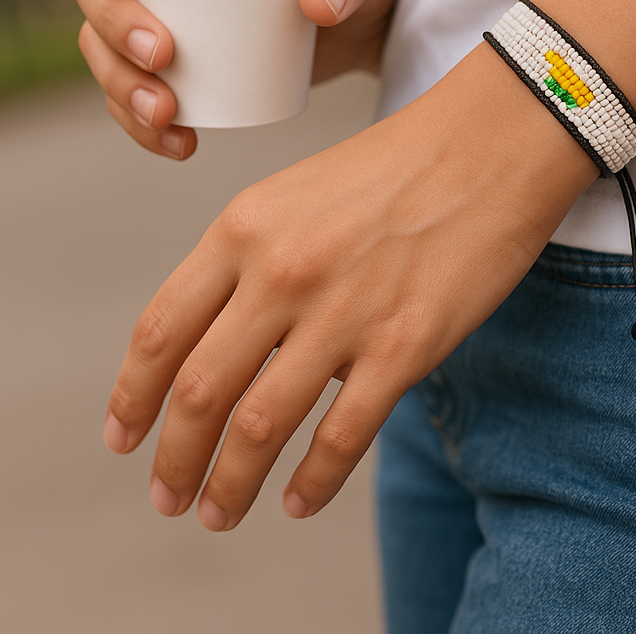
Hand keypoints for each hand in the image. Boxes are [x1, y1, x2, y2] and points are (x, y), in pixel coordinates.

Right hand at [71, 0, 405, 158]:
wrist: (374, 18)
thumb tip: (318, 5)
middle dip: (115, 28)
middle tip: (163, 55)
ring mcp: (167, 20)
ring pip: (110, 52)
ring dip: (121, 87)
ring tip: (167, 114)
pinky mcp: (186, 69)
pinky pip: (140, 97)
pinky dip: (144, 125)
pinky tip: (177, 143)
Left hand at [102, 44, 597, 529]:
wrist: (491, 143)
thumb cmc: (398, 166)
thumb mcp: (298, 193)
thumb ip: (250, 261)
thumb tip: (222, 346)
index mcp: (245, 227)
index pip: (160, 332)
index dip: (131, 397)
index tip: (123, 437)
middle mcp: (283, 271)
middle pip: (198, 392)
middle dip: (174, 460)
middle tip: (167, 497)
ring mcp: (345, 311)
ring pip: (260, 427)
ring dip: (230, 486)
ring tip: (220, 513)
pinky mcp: (407, 344)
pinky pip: (342, 437)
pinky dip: (313, 483)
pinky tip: (300, 501)